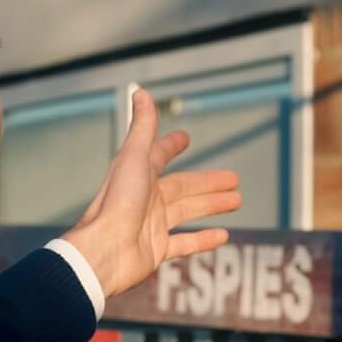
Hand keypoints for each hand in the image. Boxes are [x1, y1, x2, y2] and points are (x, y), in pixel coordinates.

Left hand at [59, 88, 241, 298]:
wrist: (105, 251)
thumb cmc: (117, 202)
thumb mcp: (133, 158)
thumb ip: (142, 127)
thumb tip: (141, 91)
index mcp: (138, 174)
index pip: (158, 155)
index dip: (172, 145)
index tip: (185, 138)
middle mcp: (144, 198)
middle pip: (183, 187)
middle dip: (208, 182)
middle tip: (235, 179)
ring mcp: (151, 224)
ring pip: (187, 212)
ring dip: (211, 205)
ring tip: (237, 201)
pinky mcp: (156, 249)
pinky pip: (185, 243)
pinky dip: (204, 239)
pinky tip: (224, 235)